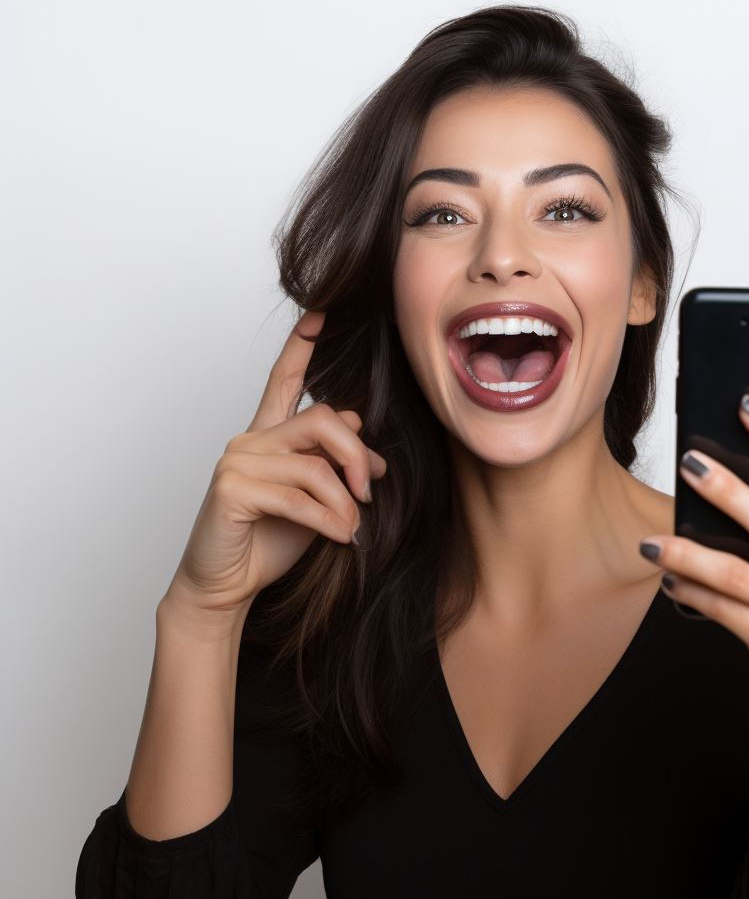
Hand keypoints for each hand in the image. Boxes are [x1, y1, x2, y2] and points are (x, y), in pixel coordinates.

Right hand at [170, 310, 386, 615]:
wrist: (228, 585)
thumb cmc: (270, 539)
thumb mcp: (316, 496)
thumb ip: (332, 461)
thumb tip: (360, 423)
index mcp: (269, 435)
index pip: (284, 379)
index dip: (302, 346)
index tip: (322, 312)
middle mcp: (251, 439)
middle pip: (322, 419)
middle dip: (356, 456)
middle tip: (370, 491)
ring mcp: (237, 461)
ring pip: (315, 464)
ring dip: (344, 502)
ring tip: (353, 528)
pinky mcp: (231, 490)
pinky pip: (297, 497)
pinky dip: (329, 519)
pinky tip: (343, 537)